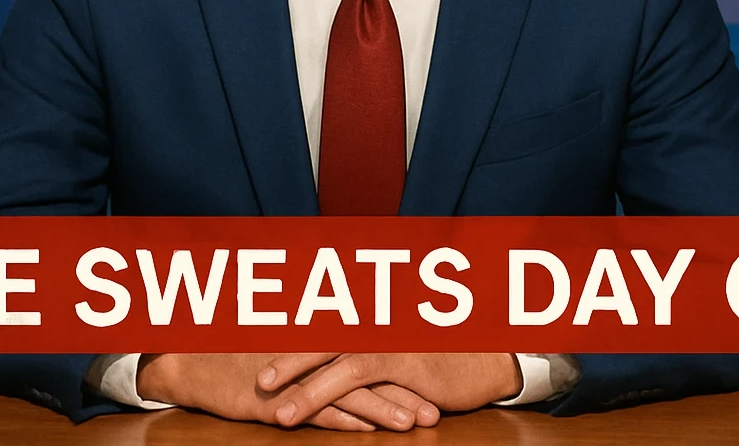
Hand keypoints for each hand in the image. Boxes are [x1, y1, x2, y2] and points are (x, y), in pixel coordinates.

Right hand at [136, 353, 440, 430]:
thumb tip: (351, 351)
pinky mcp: (275, 398)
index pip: (367, 354)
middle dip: (403, 392)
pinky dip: (342, 418)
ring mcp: (294, 376)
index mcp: (318, 338)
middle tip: (434, 410)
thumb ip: (318, 346)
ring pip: (346, 392)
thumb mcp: (284, 340)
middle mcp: (311, 353)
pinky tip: (367, 429)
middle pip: (366, 373)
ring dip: (382, 408)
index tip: (430, 385)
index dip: (400, 370)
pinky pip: (314, 409)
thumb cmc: (239, 349)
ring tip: (412, 422)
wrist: (194, 359)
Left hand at [261, 353, 521, 427]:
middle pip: (317, 342)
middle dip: (282, 361)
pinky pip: (360, 379)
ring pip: (332, 364)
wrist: (485, 354)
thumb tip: (335, 360)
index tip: (254, 358)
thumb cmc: (440, 352)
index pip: (319, 332)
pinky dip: (336, 396)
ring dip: (303, 389)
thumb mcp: (399, 349)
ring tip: (277, 411)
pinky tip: (324, 417)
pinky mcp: (401, 362)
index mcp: (365, 321)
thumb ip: (367, 352)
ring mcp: (384, 342)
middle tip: (253, 382)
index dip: (287, 344)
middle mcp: (369, 327)